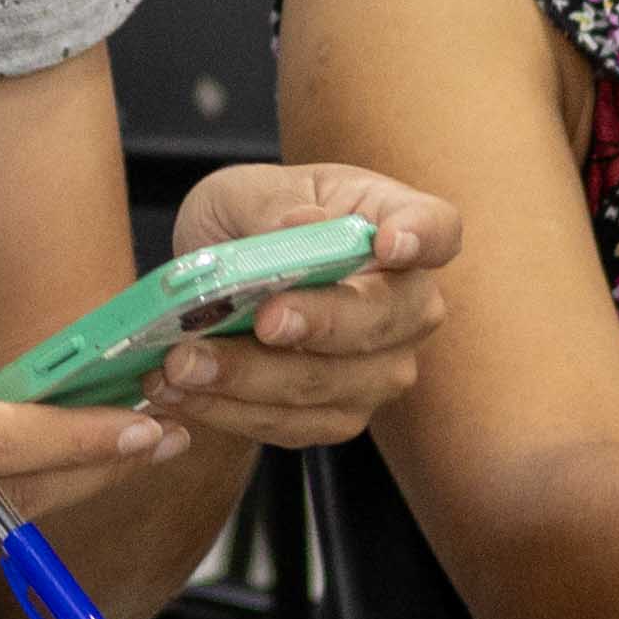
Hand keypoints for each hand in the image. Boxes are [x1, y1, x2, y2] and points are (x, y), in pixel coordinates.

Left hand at [127, 164, 459, 457]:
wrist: (221, 283)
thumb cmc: (250, 222)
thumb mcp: (244, 193)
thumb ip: (270, 206)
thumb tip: (298, 225)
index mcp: (395, 223)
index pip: (437, 229)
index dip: (421, 237)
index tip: (388, 242)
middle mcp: (405, 303)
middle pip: (385, 319)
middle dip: (320, 323)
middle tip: (263, 319)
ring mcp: (380, 367)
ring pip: (330, 382)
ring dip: (252, 377)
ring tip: (181, 363)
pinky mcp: (339, 415)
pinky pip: (293, 424)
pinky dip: (231, 411)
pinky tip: (182, 392)